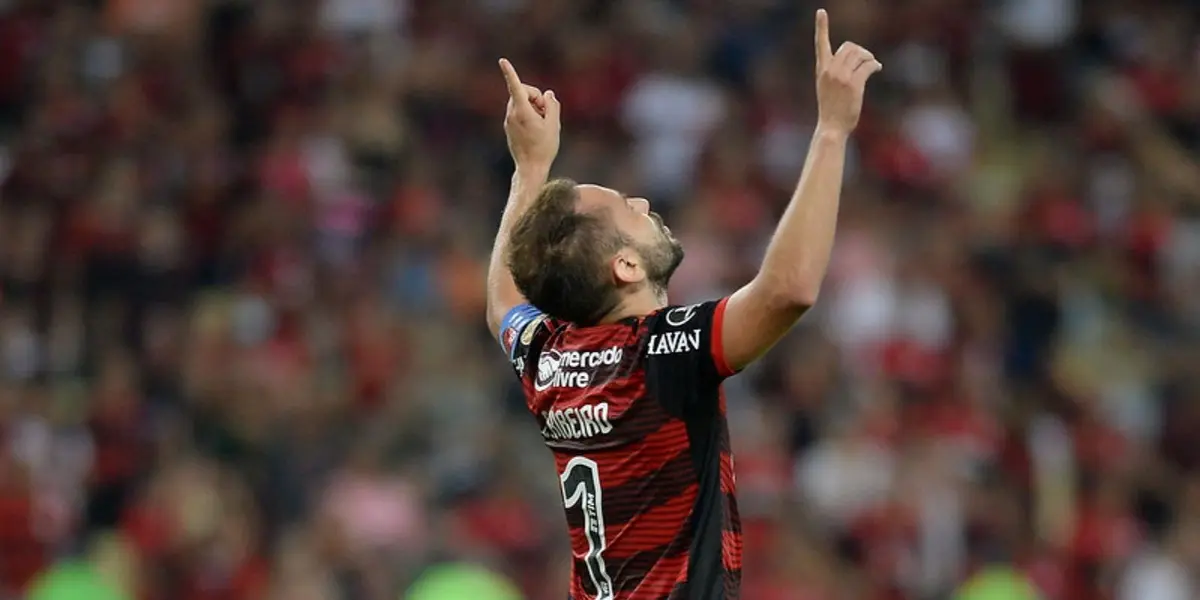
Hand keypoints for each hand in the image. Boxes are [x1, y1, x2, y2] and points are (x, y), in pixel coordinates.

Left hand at [500, 58, 560, 170]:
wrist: (530, 168)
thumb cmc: (544, 148)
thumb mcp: (554, 125)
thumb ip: (552, 106)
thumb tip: (548, 95)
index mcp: (522, 112)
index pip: (515, 87)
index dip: (510, 72)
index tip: (502, 61)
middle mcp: (512, 114)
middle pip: (523, 92)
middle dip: (536, 96)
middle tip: (547, 112)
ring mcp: (509, 121)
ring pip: (521, 102)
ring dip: (533, 106)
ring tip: (543, 123)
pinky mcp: (509, 127)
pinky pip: (519, 112)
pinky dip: (528, 114)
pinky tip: (537, 129)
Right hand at [813, 9, 881, 136]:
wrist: (831, 127)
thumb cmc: (831, 109)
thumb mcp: (827, 87)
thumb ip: (836, 72)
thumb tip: (859, 60)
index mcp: (821, 70)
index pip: (820, 44)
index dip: (821, 27)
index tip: (821, 11)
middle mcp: (830, 70)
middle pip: (849, 47)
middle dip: (861, 51)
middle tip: (867, 59)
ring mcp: (841, 77)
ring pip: (860, 55)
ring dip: (869, 57)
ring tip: (872, 65)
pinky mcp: (854, 84)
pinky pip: (868, 66)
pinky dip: (874, 65)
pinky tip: (877, 68)